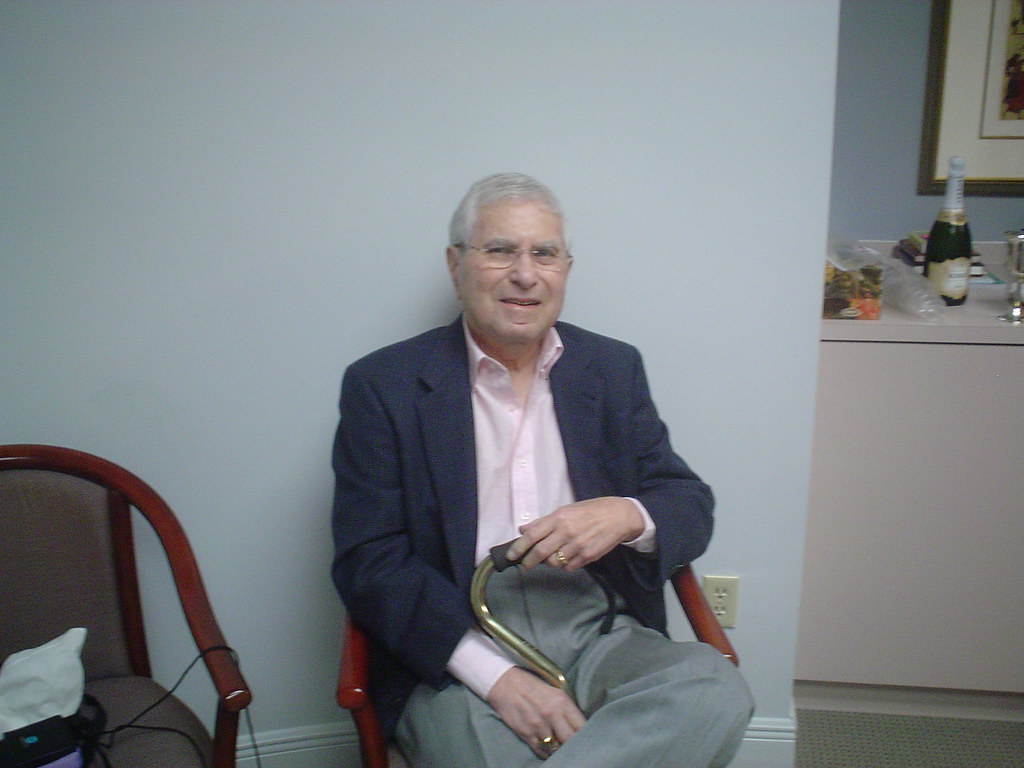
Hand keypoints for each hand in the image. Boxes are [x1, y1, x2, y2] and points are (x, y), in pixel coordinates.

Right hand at [486, 667, 585, 757]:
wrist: (503, 682)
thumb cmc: (530, 684)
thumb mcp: (553, 690)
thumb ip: (566, 708)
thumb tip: (578, 727)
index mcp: (562, 701)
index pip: (582, 726)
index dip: (585, 734)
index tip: (584, 737)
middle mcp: (552, 713)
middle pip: (571, 740)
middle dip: (572, 743)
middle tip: (571, 743)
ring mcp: (538, 725)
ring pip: (556, 748)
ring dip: (557, 747)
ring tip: (556, 742)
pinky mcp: (526, 733)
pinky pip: (541, 751)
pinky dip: (545, 751)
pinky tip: (545, 745)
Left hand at [507, 497, 643, 570]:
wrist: (619, 516)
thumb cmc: (590, 511)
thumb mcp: (566, 510)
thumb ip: (544, 521)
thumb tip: (523, 530)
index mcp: (559, 517)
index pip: (532, 534)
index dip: (519, 547)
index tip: (511, 555)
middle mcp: (566, 531)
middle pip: (540, 552)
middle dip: (528, 562)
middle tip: (525, 565)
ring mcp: (578, 545)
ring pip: (554, 563)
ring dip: (549, 563)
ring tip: (553, 557)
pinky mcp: (588, 556)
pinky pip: (569, 567)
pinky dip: (565, 565)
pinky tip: (569, 557)